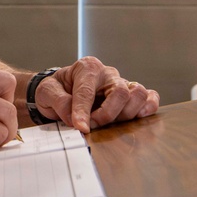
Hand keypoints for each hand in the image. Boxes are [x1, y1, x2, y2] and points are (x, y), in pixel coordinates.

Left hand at [34, 57, 159, 132]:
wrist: (61, 90)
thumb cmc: (56, 89)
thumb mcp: (46, 92)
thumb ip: (58, 101)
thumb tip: (74, 118)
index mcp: (86, 68)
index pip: (87, 91)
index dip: (83, 112)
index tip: (81, 128)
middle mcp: (107, 73)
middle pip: (120, 92)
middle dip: (107, 114)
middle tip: (92, 127)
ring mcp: (122, 83)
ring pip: (138, 94)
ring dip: (126, 114)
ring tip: (110, 123)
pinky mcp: (131, 94)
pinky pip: (149, 97)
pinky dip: (148, 107)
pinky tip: (138, 117)